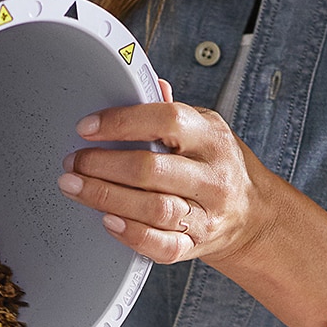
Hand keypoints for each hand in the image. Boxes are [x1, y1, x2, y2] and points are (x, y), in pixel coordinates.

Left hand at [56, 81, 281, 268]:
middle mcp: (211, 176)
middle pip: (151, 170)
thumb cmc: (217, 166)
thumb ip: (172, 111)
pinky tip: (107, 221)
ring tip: (75, 187)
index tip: (87, 127)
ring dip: (106, 197)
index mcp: (211, 138)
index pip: (166, 120)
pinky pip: (162, 245)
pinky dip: (131, 234)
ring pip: (152, 208)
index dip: (121, 122)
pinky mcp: (195, 244)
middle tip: (73, 163)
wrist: (253, 216)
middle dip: (102, 165)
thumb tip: (144, 81)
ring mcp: (205, 214)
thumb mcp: (205, 129)